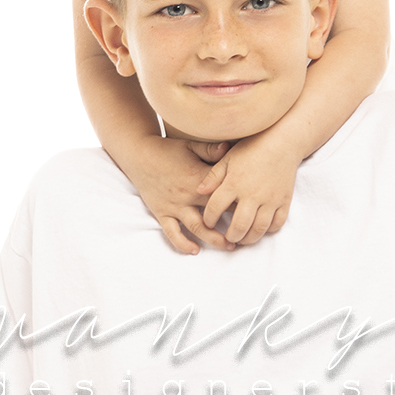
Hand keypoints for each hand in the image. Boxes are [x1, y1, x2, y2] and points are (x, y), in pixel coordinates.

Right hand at [122, 134, 239, 255]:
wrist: (139, 155)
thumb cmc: (168, 149)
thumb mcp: (190, 145)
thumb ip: (211, 150)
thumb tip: (230, 148)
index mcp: (198, 179)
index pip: (224, 194)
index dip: (240, 201)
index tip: (255, 208)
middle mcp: (187, 195)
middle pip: (215, 215)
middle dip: (232, 225)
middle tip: (248, 233)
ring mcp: (174, 206)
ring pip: (196, 228)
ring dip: (214, 239)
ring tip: (229, 246)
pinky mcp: (162, 213)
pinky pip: (172, 232)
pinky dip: (182, 243)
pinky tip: (194, 250)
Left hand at [197, 128, 302, 244]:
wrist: (282, 142)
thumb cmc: (252, 148)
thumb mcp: (228, 158)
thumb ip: (213, 176)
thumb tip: (199, 191)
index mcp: (234, 183)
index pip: (215, 208)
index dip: (208, 219)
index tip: (208, 222)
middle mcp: (252, 194)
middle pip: (238, 226)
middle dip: (230, 236)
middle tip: (227, 238)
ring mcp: (270, 200)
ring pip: (258, 229)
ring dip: (248, 239)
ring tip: (242, 238)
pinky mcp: (284, 201)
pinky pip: (277, 223)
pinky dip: (269, 230)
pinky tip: (260, 228)